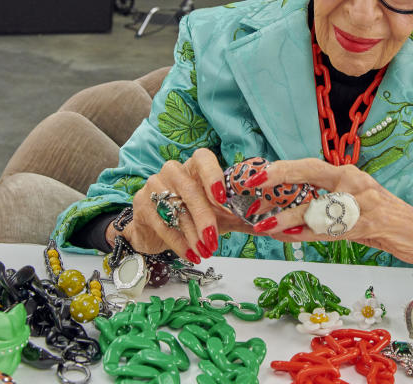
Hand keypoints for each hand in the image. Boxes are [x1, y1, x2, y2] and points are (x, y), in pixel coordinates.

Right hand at [115, 148, 252, 262]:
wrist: (154, 228)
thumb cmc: (192, 216)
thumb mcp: (218, 215)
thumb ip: (242, 218)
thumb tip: (271, 226)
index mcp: (194, 166)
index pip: (202, 158)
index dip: (213, 175)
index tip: (223, 198)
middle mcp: (173, 171)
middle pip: (190, 190)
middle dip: (204, 218)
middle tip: (214, 240)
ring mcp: (154, 185)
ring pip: (175, 209)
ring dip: (192, 234)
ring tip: (206, 251)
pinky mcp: (142, 204)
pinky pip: (161, 224)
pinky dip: (178, 242)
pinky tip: (191, 254)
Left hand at [247, 158, 412, 266]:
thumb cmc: (382, 220)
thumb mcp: (352, 207)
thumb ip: (323, 206)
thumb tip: (286, 212)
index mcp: (346, 174)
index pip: (308, 165)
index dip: (281, 168)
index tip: (254, 173)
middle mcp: (353, 180)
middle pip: (310, 171)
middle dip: (279, 177)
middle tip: (251, 184)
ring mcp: (364, 201)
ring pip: (319, 206)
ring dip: (289, 217)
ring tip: (265, 225)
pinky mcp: (371, 223)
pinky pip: (335, 229)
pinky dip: (311, 234)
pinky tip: (292, 237)